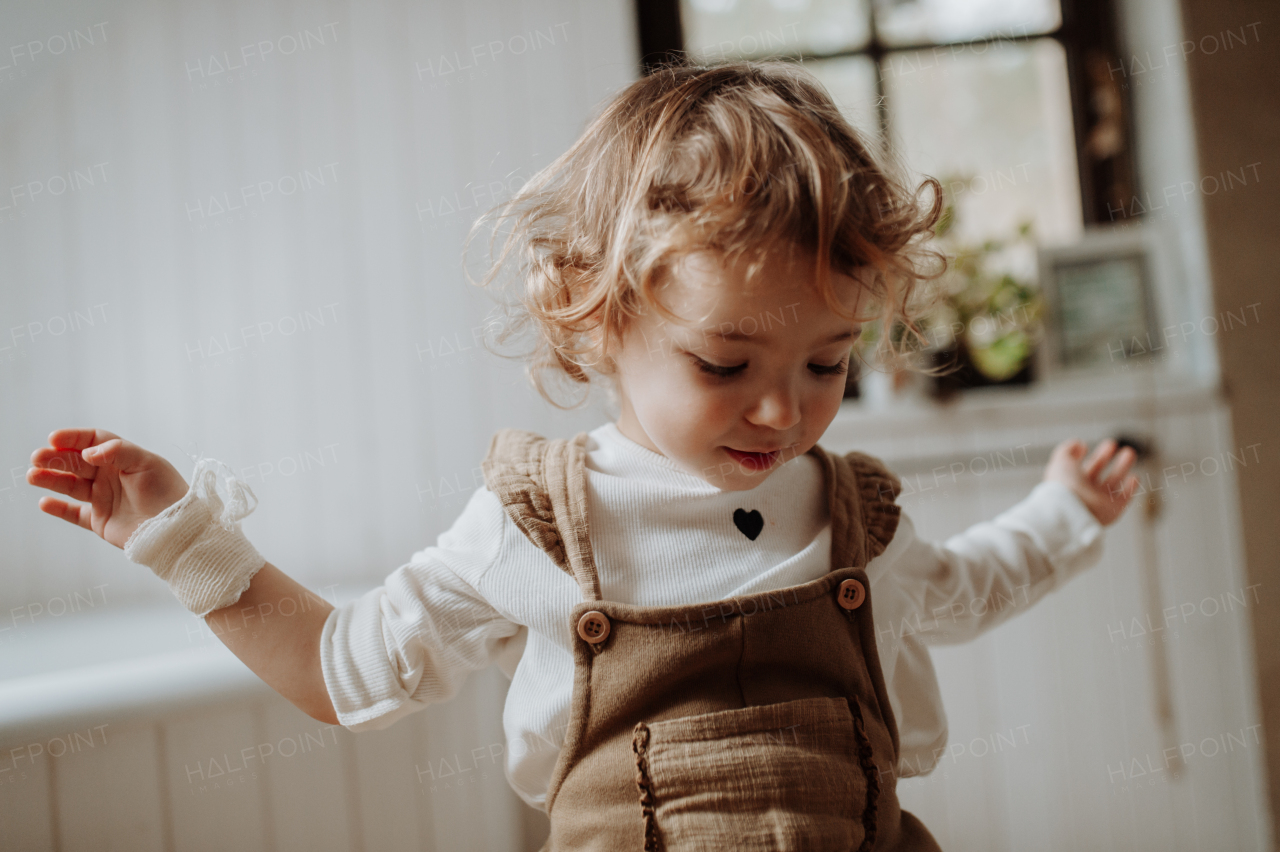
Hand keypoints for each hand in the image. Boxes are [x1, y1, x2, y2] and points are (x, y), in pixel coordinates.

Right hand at [28, 429, 191, 548]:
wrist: (179, 529)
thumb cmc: (170, 493)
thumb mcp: (148, 464)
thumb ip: (119, 452)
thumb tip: (89, 452)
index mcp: (123, 458)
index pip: (93, 442)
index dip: (74, 438)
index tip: (54, 438)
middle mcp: (111, 476)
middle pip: (77, 462)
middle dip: (56, 458)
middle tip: (38, 457)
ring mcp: (104, 498)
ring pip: (71, 486)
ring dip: (52, 480)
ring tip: (33, 476)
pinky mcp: (101, 521)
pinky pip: (74, 514)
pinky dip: (59, 509)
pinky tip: (44, 503)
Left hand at [1043, 438, 1138, 525]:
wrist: (1071, 511)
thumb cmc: (1064, 486)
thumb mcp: (1061, 460)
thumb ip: (1068, 449)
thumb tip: (1079, 444)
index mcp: (1069, 482)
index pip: (1080, 467)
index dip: (1086, 456)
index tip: (1090, 445)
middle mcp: (1083, 492)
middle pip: (1096, 473)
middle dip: (1105, 457)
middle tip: (1112, 444)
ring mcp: (1097, 502)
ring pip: (1112, 482)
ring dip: (1121, 467)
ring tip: (1129, 452)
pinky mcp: (1112, 510)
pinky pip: (1123, 499)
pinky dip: (1130, 488)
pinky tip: (1134, 477)